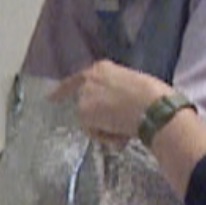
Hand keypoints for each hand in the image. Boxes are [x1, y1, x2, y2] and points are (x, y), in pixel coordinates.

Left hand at [55, 60, 171, 145]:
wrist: (154, 108)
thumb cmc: (154, 96)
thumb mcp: (133, 83)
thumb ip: (117, 89)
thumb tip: (118, 103)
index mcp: (102, 68)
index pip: (77, 78)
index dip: (64, 89)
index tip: (52, 97)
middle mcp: (88, 79)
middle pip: (82, 102)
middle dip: (96, 116)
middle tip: (115, 124)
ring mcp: (84, 96)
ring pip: (89, 119)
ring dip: (105, 127)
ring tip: (126, 127)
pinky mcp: (84, 114)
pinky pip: (93, 131)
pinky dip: (106, 136)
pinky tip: (121, 133)